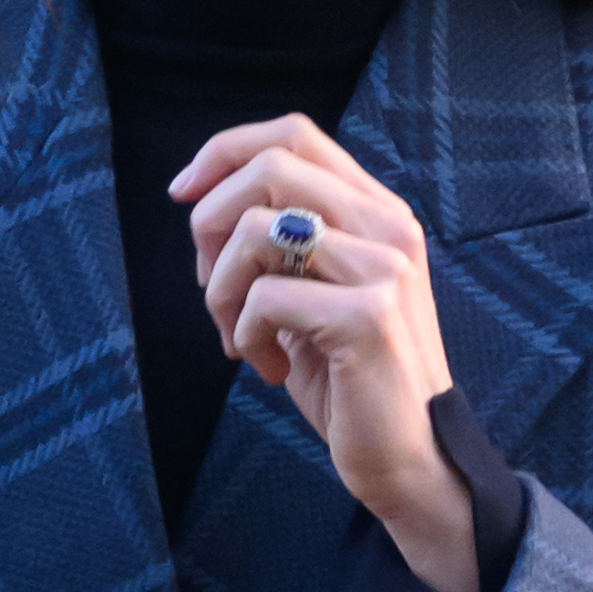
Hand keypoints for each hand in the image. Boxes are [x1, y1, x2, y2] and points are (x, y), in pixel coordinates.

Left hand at [172, 114, 474, 591]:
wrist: (409, 457)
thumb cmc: (350, 378)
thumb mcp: (313, 293)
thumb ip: (282, 243)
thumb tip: (204, 206)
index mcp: (377, 212)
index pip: (294, 134)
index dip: (224, 150)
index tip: (183, 194)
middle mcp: (388, 226)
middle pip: (270, 166)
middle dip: (210, 223)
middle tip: (210, 288)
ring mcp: (383, 268)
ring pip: (257, 229)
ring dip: (221, 289)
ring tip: (238, 336)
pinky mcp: (366, 317)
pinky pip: (264, 296)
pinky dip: (245, 333)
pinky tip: (269, 368)